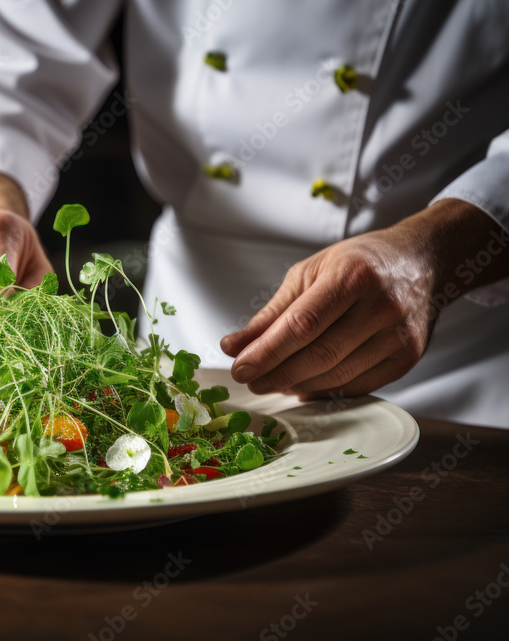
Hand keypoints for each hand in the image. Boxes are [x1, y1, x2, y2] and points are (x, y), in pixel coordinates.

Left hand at [220, 199, 508, 398]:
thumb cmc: (359, 264)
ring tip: (273, 382)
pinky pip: (359, 385)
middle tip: (251, 380)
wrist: (419, 261)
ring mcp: (399, 335)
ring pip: (338, 375)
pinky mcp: (408, 358)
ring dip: (298, 385)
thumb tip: (233, 346)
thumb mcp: (310, 273)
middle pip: (320, 355)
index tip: (241, 367)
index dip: (267, 352)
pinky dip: (326, 391)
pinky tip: (304, 386)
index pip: (302, 325)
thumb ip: (271, 313)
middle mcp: (381, 306)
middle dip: (277, 374)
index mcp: (353, 276)